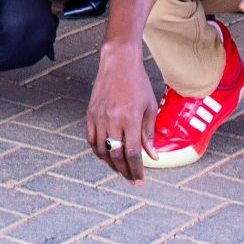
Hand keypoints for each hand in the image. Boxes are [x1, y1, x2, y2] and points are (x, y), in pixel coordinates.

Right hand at [85, 53, 158, 181]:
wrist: (118, 63)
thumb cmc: (138, 83)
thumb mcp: (150, 107)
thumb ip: (149, 133)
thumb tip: (153, 156)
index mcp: (130, 119)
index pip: (132, 153)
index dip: (136, 170)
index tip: (140, 180)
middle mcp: (112, 120)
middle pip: (116, 155)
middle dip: (124, 171)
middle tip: (131, 179)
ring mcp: (99, 117)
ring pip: (101, 150)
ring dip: (110, 164)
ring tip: (120, 170)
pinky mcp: (90, 114)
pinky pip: (91, 139)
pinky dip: (97, 151)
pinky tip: (105, 156)